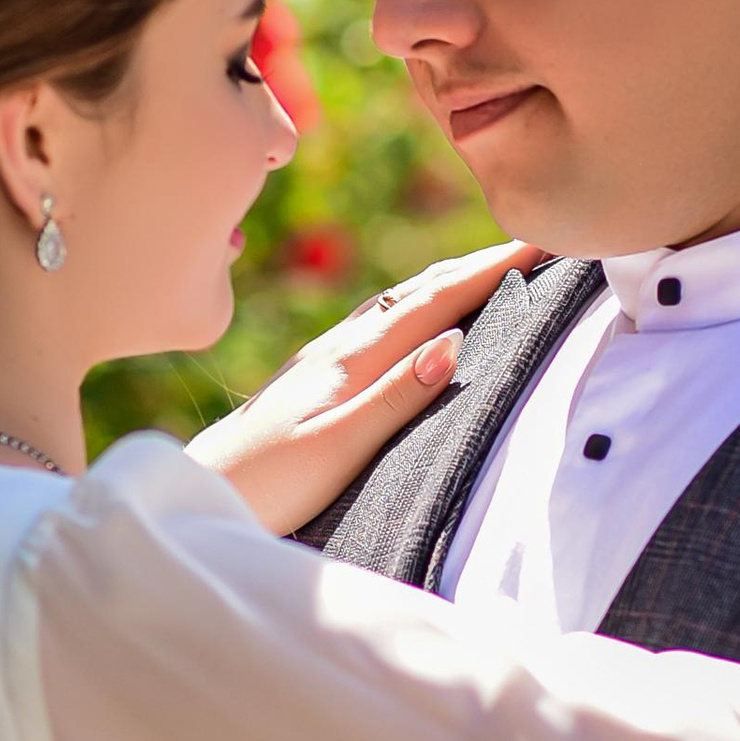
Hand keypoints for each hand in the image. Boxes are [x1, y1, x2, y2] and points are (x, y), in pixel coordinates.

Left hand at [188, 244, 536, 534]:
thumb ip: (396, 397)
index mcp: (349, 359)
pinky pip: (373, 324)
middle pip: (415, 290)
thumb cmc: (266, 486)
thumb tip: (454, 340)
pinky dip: (409, 307)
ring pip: (392, 303)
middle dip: (474, 264)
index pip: (433, 301)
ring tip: (482, 270)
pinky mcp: (306, 379)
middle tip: (530, 243)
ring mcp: (318, 360)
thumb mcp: (337, 448)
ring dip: (441, 281)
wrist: (198, 497)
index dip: (489, 270)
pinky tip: (408, 318)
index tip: (541, 243)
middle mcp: (334, 347)